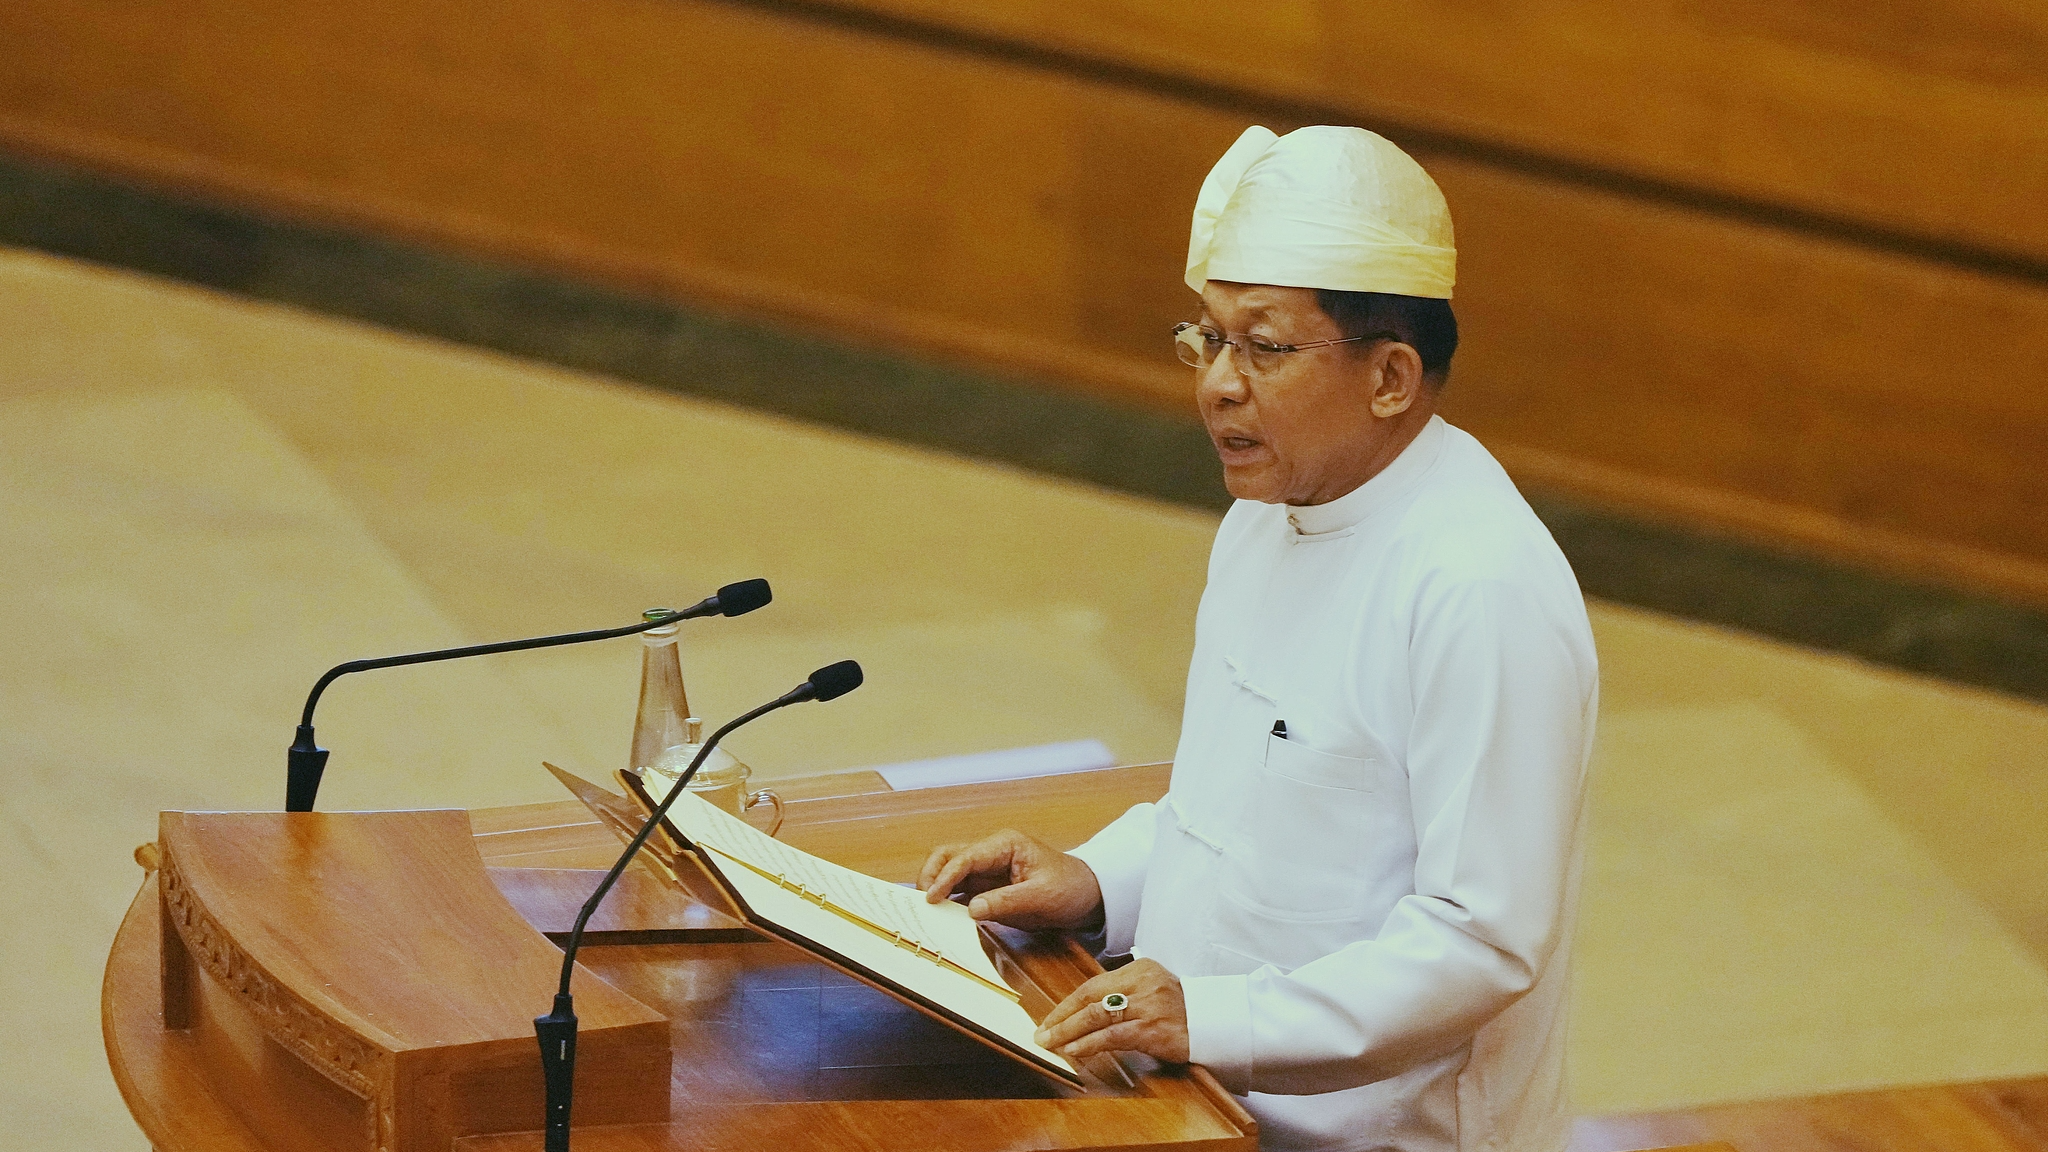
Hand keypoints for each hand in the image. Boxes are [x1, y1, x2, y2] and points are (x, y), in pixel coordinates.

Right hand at [919, 829, 1104, 931]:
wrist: (1088, 895)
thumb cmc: (1070, 888)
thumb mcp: (1041, 897)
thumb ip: (1006, 902)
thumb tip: (972, 910)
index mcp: (1005, 845)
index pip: (965, 857)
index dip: (945, 877)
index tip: (931, 897)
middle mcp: (991, 852)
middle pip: (949, 857)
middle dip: (931, 875)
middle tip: (923, 902)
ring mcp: (988, 870)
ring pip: (950, 873)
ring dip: (937, 889)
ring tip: (927, 912)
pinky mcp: (989, 888)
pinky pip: (961, 892)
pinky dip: (948, 902)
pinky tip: (942, 918)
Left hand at [1034, 958, 1187, 1063]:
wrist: (1217, 1024)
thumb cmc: (1183, 1012)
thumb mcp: (1152, 991)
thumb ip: (1123, 995)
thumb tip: (1084, 1013)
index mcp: (1139, 968)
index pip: (1093, 985)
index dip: (1067, 1004)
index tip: (1050, 1019)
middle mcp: (1142, 982)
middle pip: (1089, 997)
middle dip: (1061, 1017)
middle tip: (1041, 1033)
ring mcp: (1148, 1005)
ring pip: (1096, 1015)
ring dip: (1068, 1032)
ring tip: (1051, 1043)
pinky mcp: (1152, 1029)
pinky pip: (1113, 1035)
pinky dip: (1089, 1043)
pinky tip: (1075, 1050)